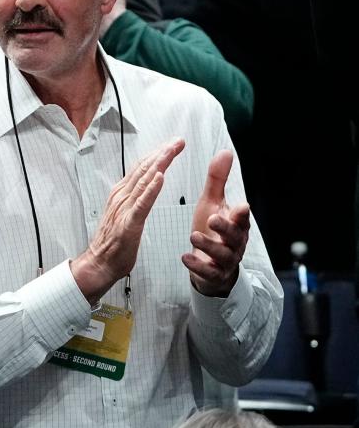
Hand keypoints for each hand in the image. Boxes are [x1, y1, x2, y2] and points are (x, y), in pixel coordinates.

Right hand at [72, 138, 184, 303]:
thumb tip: (146, 184)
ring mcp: (124, 208)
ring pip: (143, 181)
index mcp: (121, 194)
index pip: (141, 168)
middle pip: (143, 170)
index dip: (157, 154)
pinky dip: (151, 189)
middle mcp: (121, 196)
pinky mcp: (129, 222)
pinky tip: (160, 177)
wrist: (100, 263)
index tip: (173, 143)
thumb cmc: (114, 243)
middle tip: (178, 140)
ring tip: (171, 151)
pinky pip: (142, 203)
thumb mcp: (125, 214)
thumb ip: (134, 198)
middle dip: (162, 153)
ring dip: (159, 164)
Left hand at [182, 150, 249, 296]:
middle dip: (225, 228)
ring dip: (209, 245)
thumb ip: (217, 180)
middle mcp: (234, 242)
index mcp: (236, 224)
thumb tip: (225, 152)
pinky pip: (209, 272)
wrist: (211, 265)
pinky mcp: (214, 274)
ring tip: (193, 235)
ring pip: (222, 255)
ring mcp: (225, 260)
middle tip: (213, 219)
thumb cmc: (212, 231)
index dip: (241, 213)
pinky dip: (198, 266)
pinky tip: (185, 257)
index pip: (242, 218)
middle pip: (235, 236)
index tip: (240, 206)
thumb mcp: (213, 203)